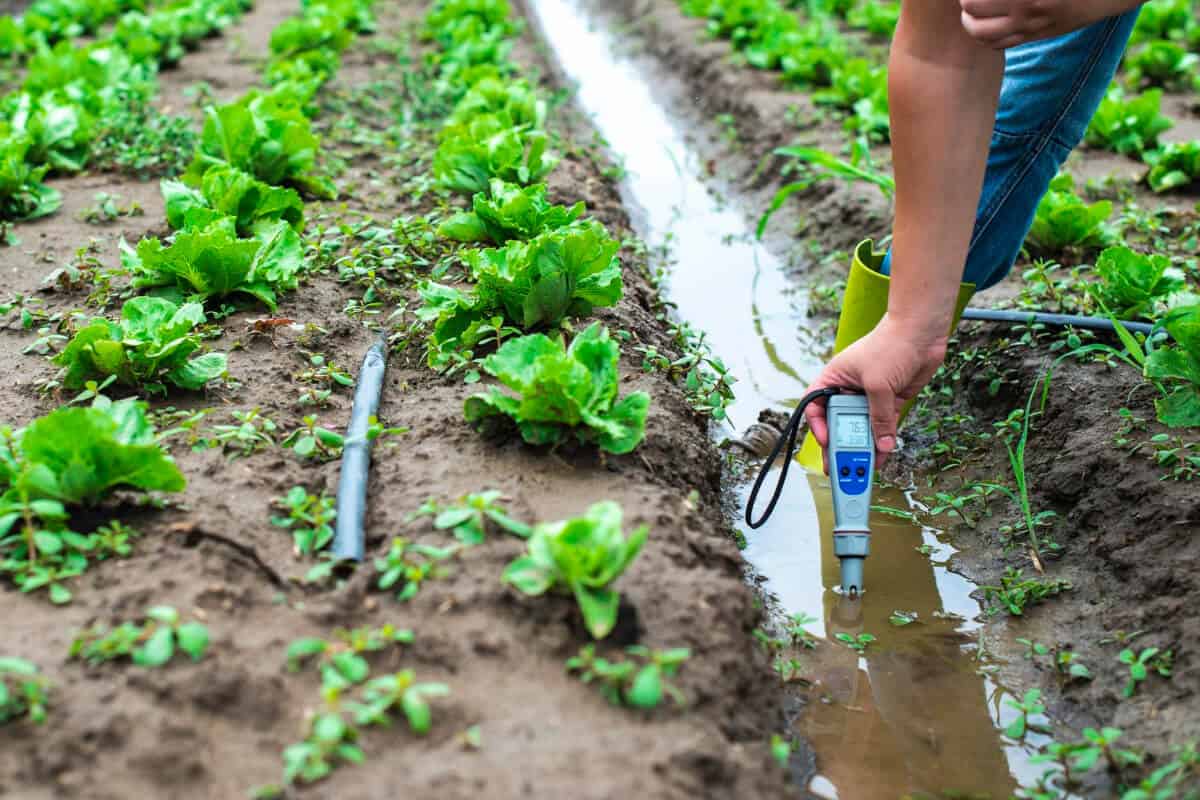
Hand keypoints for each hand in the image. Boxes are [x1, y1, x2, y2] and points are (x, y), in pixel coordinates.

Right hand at [804, 314, 948, 470]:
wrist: (922, 332)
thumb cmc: (891, 344)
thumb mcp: (878, 384)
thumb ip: (879, 416)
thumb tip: (881, 444)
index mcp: (834, 379)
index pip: (815, 406)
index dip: (818, 426)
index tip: (827, 441)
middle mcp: (848, 389)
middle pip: (839, 422)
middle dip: (841, 444)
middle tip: (842, 467)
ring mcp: (870, 396)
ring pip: (862, 428)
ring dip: (863, 447)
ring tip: (862, 468)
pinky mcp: (890, 401)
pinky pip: (883, 426)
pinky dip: (883, 441)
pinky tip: (882, 455)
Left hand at [959, 0, 1143, 49]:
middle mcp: (1025, 7)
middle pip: (971, 10)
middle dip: (966, 1)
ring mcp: (1031, 25)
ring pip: (980, 34)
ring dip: (970, 21)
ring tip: (973, 9)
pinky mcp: (1038, 35)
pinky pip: (999, 44)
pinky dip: (985, 36)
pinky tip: (989, 22)